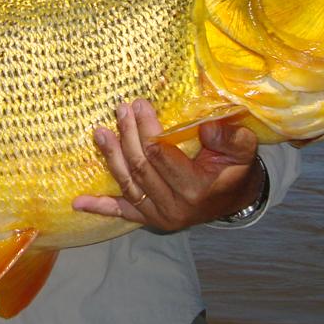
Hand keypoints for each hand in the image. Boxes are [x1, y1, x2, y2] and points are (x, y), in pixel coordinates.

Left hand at [72, 98, 262, 230]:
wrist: (234, 199)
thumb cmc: (235, 169)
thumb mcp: (244, 149)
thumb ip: (230, 138)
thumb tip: (207, 128)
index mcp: (196, 189)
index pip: (160, 155)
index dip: (147, 129)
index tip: (139, 105)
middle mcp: (174, 206)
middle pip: (140, 166)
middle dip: (128, 135)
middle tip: (121, 109)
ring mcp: (159, 215)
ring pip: (128, 183)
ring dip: (111, 157)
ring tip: (99, 132)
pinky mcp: (149, 218)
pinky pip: (122, 211)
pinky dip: (100, 207)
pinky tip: (79, 203)